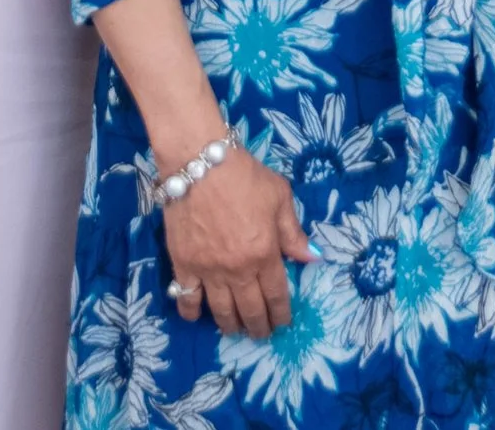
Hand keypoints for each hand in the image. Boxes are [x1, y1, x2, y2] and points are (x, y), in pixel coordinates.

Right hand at [162, 146, 316, 339]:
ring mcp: (208, 269)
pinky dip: (191, 311)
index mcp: (265, 254)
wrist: (199, 161)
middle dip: (258, 326)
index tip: (283, 323)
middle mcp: (238, 269)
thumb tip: (311, 258)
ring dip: (230, 325)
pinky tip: (196, 316)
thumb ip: (293, 232)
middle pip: (250, 309)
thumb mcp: (279, 197)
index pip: (276, 295)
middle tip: (261, 334)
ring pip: (221, 310)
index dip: (281, 314)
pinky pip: (186, 297)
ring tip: (234, 329)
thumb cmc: (244, 176)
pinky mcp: (183, 263)